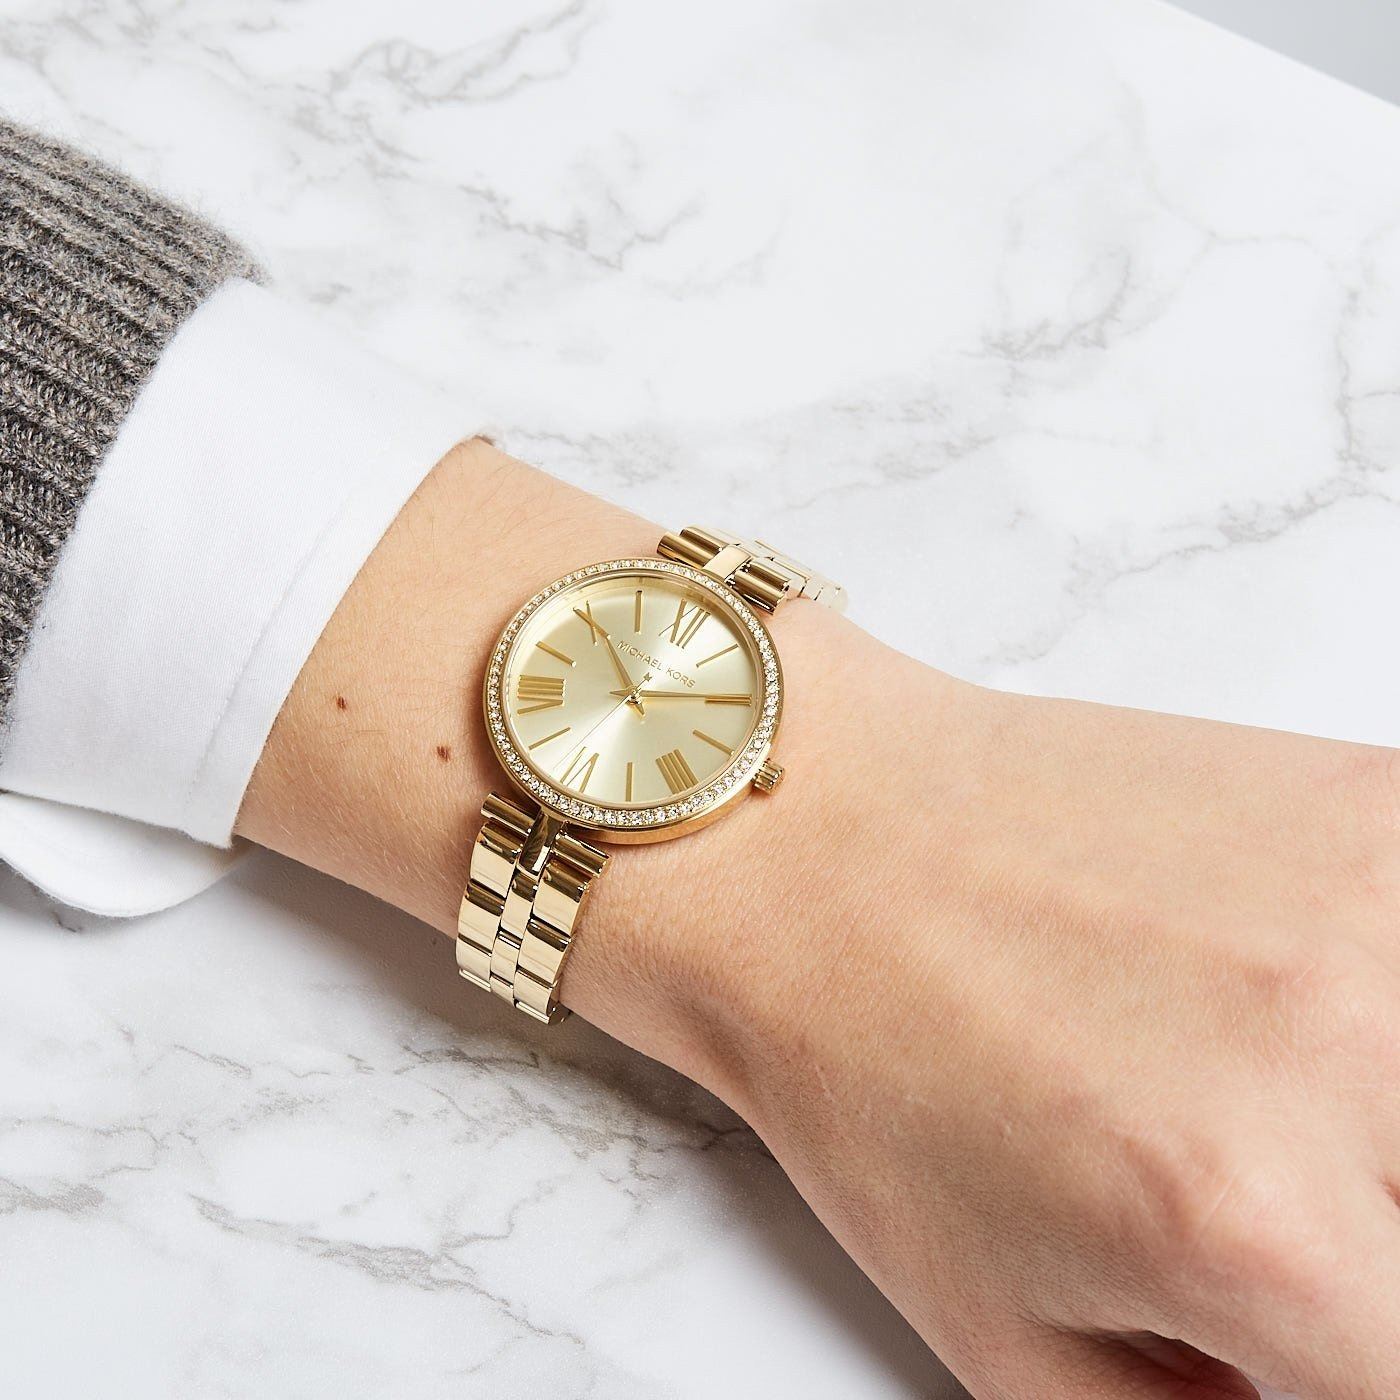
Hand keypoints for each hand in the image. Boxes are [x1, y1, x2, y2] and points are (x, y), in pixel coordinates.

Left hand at [243, 441, 1399, 1398]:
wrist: (815, 842)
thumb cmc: (868, 1063)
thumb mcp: (1004, 1330)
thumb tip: (1300, 1396)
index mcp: (1259, 1227)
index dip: (1357, 1365)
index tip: (1321, 1326)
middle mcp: (1340, 1050)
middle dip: (1367, 1240)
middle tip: (1271, 1195)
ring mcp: (1371, 897)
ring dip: (1382, 1124)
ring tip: (1255, 1086)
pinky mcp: (1365, 797)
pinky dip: (1387, 994)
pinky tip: (1295, 991)